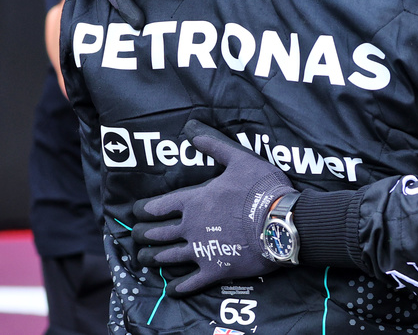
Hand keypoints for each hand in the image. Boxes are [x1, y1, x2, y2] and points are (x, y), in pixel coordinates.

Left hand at [132, 120, 297, 295]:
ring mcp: (202, 250)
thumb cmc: (260, 188)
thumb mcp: (239, 159)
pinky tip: (172, 289)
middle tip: (136, 237)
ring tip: (144, 259)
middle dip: (144, 235)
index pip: (160, 206)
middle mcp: (192, 227)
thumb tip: (191, 130)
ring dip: (154, 258)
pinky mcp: (215, 268)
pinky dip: (179, 287)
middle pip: (159, 233)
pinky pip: (191, 282)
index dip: (145, 209)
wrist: (280, 221)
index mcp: (195, 201)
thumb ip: (214, 145)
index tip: (137, 212)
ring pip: (169, 258)